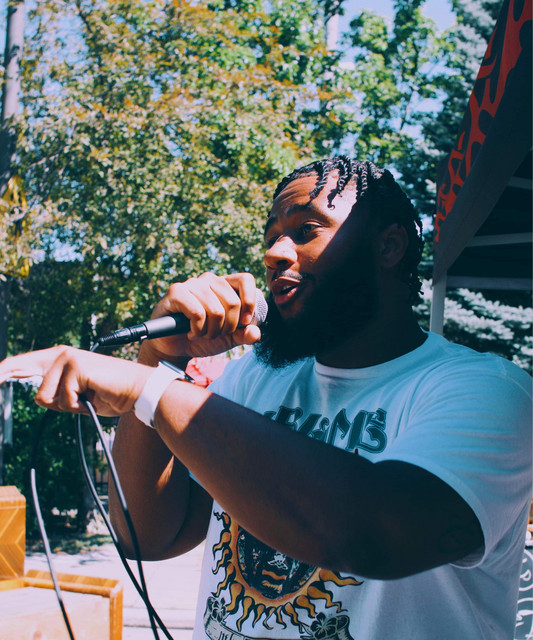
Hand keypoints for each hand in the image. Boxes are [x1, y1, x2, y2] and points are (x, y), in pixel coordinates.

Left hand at [0, 346, 152, 416]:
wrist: (136, 390)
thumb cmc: (109, 395)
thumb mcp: (77, 397)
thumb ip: (58, 394)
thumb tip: (40, 398)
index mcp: (59, 359)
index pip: (23, 365)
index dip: (4, 372)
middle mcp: (61, 355)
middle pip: (39, 393)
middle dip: (58, 404)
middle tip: (80, 399)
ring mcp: (68, 359)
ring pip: (50, 399)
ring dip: (71, 406)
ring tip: (91, 397)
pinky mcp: (75, 367)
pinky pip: (65, 399)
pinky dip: (80, 405)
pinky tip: (95, 394)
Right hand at [140, 272, 262, 363]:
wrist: (176, 348)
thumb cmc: (203, 338)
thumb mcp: (228, 339)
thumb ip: (244, 335)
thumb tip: (255, 333)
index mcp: (225, 285)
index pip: (246, 279)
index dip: (249, 302)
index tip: (244, 323)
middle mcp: (209, 280)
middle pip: (233, 302)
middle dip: (227, 327)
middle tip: (215, 334)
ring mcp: (192, 284)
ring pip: (216, 310)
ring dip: (211, 331)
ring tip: (202, 334)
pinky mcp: (176, 292)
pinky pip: (198, 313)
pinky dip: (197, 329)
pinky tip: (191, 332)